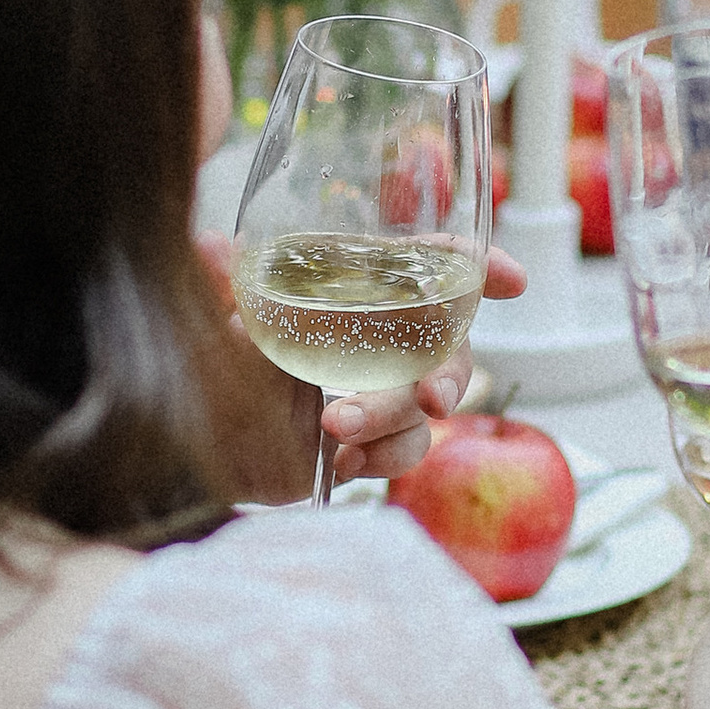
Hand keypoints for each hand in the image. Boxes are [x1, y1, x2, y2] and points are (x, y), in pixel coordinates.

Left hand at [191, 237, 528, 501]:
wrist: (195, 444)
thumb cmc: (210, 365)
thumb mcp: (215, 322)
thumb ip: (221, 286)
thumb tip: (210, 246)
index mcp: (351, 291)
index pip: (424, 264)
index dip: (473, 266)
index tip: (514, 281)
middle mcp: (376, 338)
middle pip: (446, 347)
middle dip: (451, 374)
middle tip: (431, 399)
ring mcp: (376, 393)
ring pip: (423, 406)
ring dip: (390, 419)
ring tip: (334, 425)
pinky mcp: (368, 444)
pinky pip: (404, 452)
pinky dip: (382, 458)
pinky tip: (343, 462)